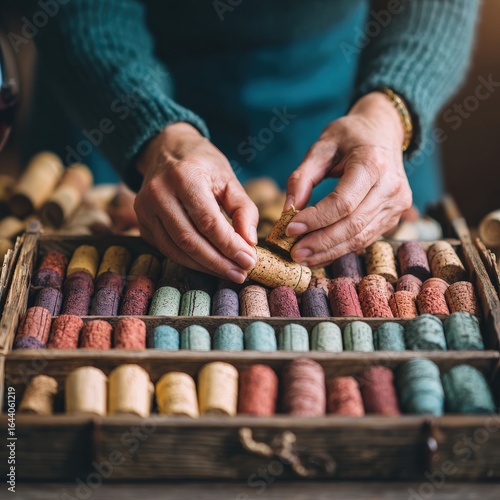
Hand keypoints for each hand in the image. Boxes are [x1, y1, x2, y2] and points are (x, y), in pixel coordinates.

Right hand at [134, 122, 258, 282]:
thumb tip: (249, 242)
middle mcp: (159, 192)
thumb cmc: (203, 165)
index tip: (249, 260)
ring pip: (176, 250)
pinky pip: (167, 250)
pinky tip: (210, 265)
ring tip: (229, 272)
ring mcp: (145, 209)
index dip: (229, 245)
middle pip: (189, 240)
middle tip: (241, 273)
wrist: (167, 150)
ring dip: (205, 266)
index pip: (208, 221)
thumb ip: (243, 209)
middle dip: (218, 262)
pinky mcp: (142, 223)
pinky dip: (190, 261)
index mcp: (184, 176)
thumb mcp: (229, 179)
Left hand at [285, 91, 412, 267]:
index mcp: (373, 163)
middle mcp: (391, 186)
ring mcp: (397, 204)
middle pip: (352, 225)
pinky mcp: (394, 217)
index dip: (316, 220)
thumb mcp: (321, 147)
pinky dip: (341, 249)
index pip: (343, 203)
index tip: (290, 229)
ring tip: (303, 258)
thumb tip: (288, 211)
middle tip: (294, 253)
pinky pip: (366, 239)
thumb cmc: (349, 136)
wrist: (384, 131)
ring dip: (329, 251)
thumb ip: (302, 178)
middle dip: (320, 243)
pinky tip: (320, 254)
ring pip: (360, 238)